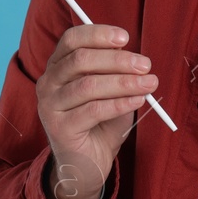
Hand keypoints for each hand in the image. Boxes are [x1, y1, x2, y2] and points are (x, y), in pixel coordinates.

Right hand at [37, 24, 155, 198]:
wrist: (86, 164)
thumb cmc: (100, 122)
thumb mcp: (109, 91)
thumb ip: (115, 72)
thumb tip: (135, 58)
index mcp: (57, 66)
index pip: (72, 39)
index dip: (98, 34)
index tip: (126, 38)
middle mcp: (48, 82)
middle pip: (81, 59)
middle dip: (118, 60)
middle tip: (146, 65)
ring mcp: (50, 105)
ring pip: (88, 84)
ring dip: (124, 82)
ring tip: (149, 84)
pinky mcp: (59, 128)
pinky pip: (93, 110)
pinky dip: (120, 103)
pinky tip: (138, 101)